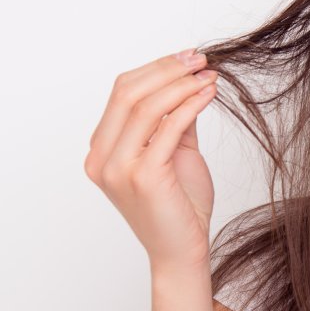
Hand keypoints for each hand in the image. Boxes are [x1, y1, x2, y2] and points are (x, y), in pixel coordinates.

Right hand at [84, 48, 219, 269]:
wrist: (182, 252)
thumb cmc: (179, 207)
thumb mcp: (174, 153)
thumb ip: (173, 120)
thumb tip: (188, 82)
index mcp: (100, 151)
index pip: (121, 93)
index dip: (155, 69)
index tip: (187, 58)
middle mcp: (101, 159)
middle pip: (128, 93)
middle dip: (167, 69)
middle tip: (200, 59)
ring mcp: (118, 169)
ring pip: (145, 106)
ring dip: (181, 83)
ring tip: (208, 75)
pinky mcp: (143, 177)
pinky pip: (168, 127)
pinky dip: (190, 104)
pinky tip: (208, 94)